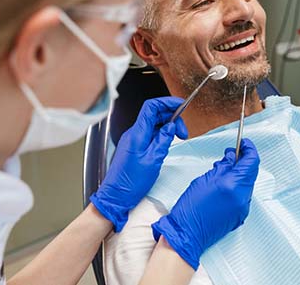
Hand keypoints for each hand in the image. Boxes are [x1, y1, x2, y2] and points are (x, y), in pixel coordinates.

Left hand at [90, 97, 187, 231]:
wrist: (116, 196)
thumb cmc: (131, 182)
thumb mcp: (153, 160)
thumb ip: (163, 140)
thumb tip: (171, 126)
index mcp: (137, 134)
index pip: (151, 107)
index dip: (167, 103)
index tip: (181, 105)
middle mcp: (134, 133)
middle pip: (154, 114)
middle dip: (172, 117)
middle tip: (183, 132)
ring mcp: (133, 139)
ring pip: (153, 124)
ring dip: (168, 126)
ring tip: (178, 138)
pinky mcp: (134, 146)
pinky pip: (150, 133)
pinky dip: (161, 134)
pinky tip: (168, 143)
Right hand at [151, 138, 259, 269]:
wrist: (187, 233)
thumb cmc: (191, 207)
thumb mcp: (205, 179)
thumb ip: (222, 167)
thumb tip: (232, 157)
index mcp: (233, 185)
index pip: (251, 161)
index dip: (249, 149)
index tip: (244, 143)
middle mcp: (242, 197)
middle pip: (251, 172)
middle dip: (243, 161)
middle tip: (230, 154)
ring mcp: (243, 207)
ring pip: (247, 183)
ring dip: (239, 174)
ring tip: (223, 170)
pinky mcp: (240, 215)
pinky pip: (243, 195)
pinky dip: (237, 186)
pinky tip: (224, 184)